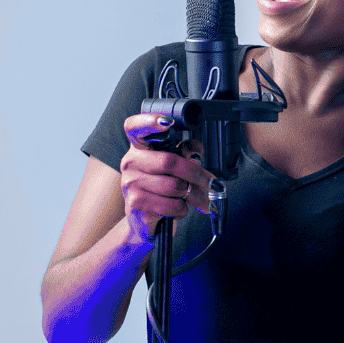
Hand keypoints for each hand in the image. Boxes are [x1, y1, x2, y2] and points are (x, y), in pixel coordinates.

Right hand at [119, 114, 214, 245]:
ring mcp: (130, 183)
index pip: (135, 127)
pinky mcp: (136, 204)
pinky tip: (178, 208)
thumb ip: (187, 153)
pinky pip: (172, 205)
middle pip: (170, 161)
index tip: (167, 122)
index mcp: (139, 148)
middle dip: (198, 174)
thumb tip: (196, 151)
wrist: (143, 222)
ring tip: (197, 199)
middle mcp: (130, 162)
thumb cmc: (161, 190)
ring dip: (193, 195)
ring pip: (175, 186)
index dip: (149, 121)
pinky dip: (182, 209)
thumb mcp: (175, 168)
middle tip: (213, 184)